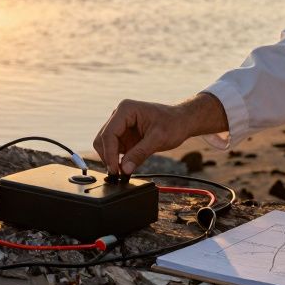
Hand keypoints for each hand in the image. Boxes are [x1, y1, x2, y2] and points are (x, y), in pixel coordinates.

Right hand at [93, 93, 227, 174]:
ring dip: (112, 160)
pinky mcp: (124, 136)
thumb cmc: (174, 123)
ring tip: (124, 172)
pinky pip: (114, 150)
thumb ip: (140, 153)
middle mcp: (119, 116)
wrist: (182, 121)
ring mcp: (121, 126)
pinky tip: (126, 167)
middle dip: (109, 157)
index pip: (109, 134)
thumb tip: (124, 169)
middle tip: (118, 174)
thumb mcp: (159, 139)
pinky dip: (117, 160)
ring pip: (105, 146)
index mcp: (126, 110)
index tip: (115, 170)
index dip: (110, 154)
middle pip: (102, 140)